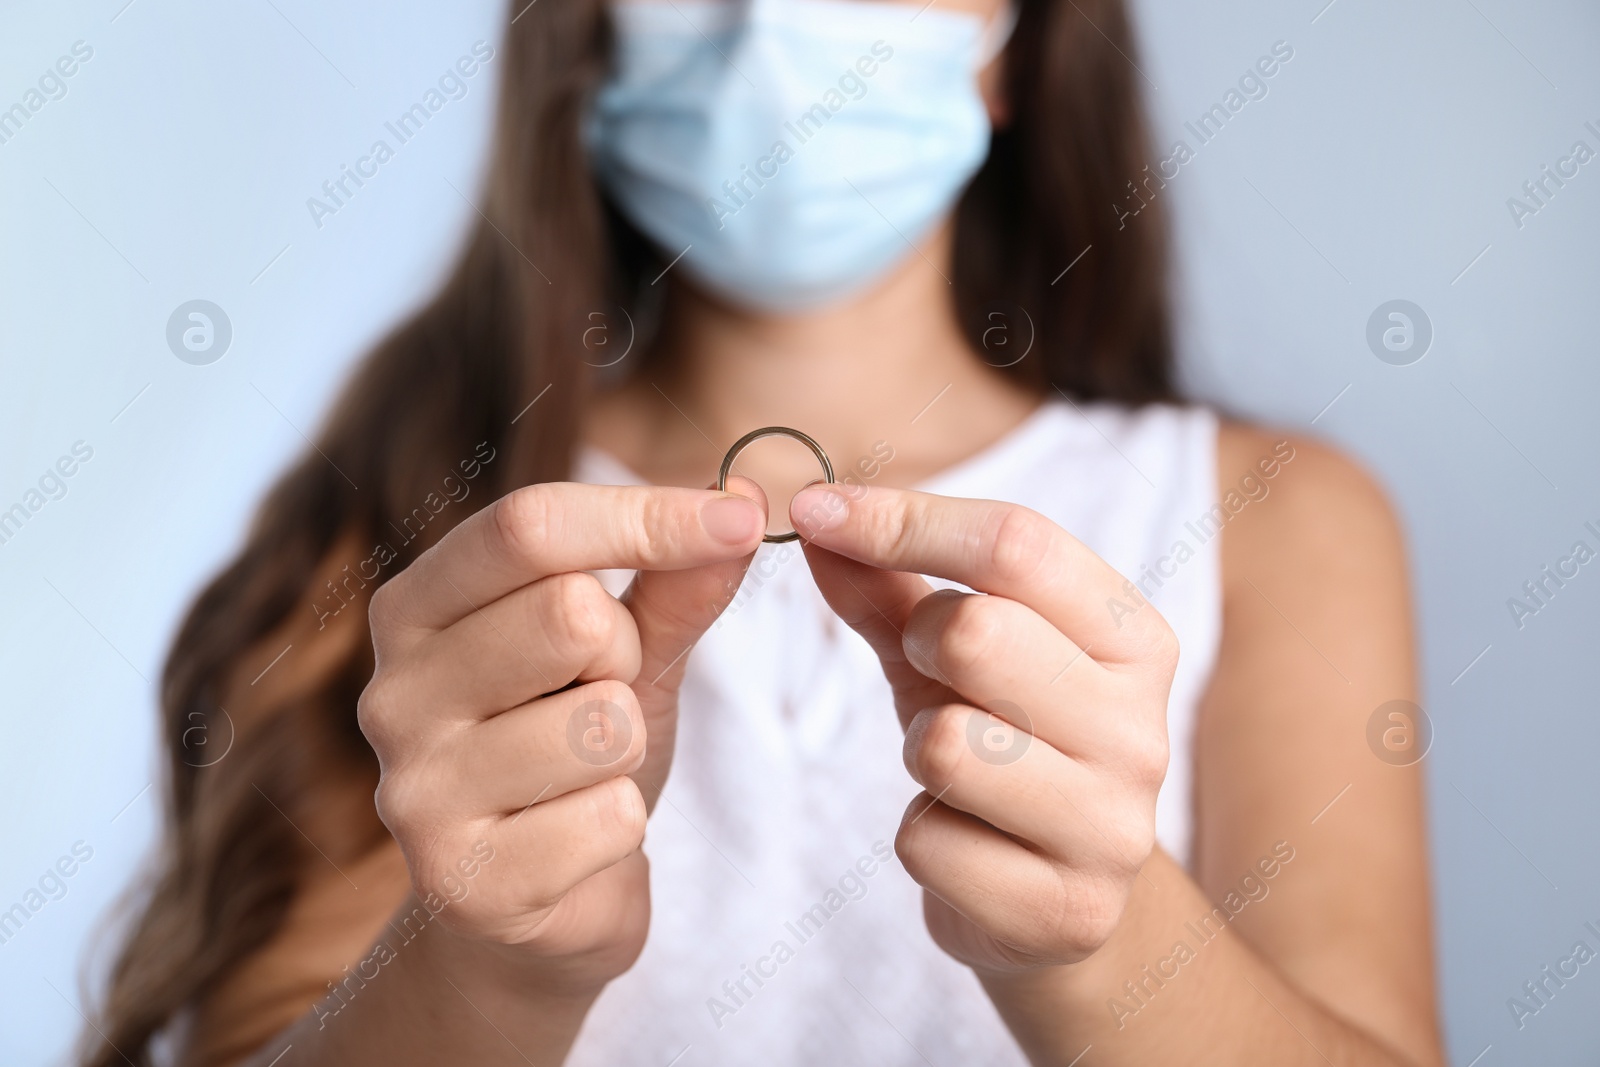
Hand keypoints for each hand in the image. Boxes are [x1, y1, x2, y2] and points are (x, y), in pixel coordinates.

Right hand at [359, 480, 765, 991]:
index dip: (645, 515)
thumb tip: (744, 497)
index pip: (527, 525)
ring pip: (602, 721)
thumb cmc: (573, 750)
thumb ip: (676, 580)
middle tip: (602, 695)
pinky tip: (576, 840)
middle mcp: (391, 694)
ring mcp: (415, 794)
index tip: (741, 518)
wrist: (537, 903)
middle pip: (570, 613)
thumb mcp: (629, 653)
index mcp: (414, 609)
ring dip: (628, 746)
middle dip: (627, 655)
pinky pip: (611, 817)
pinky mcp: (462, 883)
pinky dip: (623, 824)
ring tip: (584, 772)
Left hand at [789, 483, 1177, 973]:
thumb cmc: (1006, 746)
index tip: (816, 509)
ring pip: (945, 744)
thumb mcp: (951, 655)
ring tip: (957, 768)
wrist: (1063, 900)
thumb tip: (816, 513)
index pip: (1018, 542)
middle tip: (931, 674)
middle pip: (978, 632)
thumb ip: (890, 584)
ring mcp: (1111, 827)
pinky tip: (964, 841)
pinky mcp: (1065, 911)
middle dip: (919, 644)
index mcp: (1134, 638)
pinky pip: (928, 842)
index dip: (902, 518)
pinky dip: (921, 835)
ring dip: (918, 750)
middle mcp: (1140, 728)